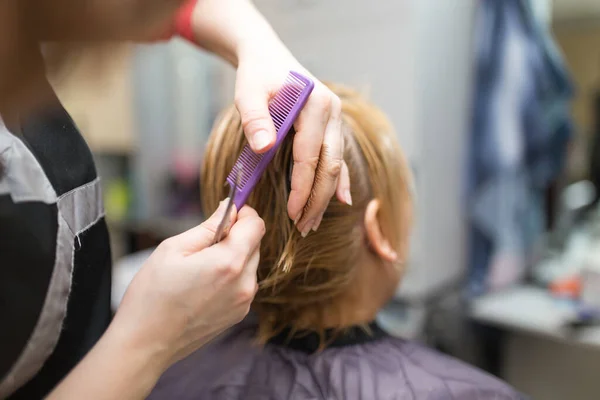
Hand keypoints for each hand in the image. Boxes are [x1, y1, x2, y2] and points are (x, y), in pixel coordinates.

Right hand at [112, 201, 264, 366]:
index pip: (256, 225)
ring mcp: (244, 302)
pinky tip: (204, 285)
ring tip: (200, 268)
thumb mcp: (173, 249)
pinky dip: (231, 277)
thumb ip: (208, 226)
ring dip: (233, 257)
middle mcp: (244, 283)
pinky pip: (243, 284)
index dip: (243, 214)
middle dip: (235, 236)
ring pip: (249, 264)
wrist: (145, 343)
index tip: (227, 214)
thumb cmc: (152, 295)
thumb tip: (230, 209)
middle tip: (203, 244)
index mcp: (229, 262)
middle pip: (254, 244)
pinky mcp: (239, 315)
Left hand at [234, 42, 351, 236]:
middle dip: (317, 200)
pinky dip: (339, 181)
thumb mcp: (248, 92)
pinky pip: (338, 158)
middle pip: (330, 166)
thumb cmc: (257, 75)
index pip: (310, 156)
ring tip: (312, 223)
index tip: (291, 212)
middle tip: (302, 226)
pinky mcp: (332, 127)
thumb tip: (264, 148)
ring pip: (336, 166)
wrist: (267, 56)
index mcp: (316, 105)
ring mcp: (336, 120)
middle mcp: (333, 113)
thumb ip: (255, 119)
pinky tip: (342, 200)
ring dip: (326, 196)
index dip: (302, 187)